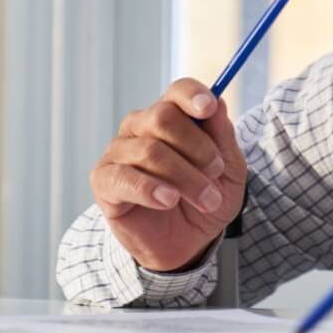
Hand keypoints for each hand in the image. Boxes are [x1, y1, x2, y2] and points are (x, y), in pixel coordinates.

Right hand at [89, 78, 246, 271]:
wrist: (188, 242)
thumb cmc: (205, 198)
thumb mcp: (229, 170)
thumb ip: (222, 137)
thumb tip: (218, 104)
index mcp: (171, 116)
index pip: (177, 91)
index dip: (192, 95)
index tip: (209, 108)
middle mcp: (140, 127)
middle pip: (163, 116)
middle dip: (197, 146)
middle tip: (216, 171)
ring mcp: (118, 153)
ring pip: (150, 150)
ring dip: (186, 177)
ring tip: (207, 199)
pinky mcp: (104, 182)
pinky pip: (124, 178)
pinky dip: (151, 189)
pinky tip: (169, 201)